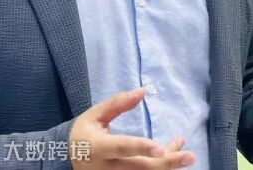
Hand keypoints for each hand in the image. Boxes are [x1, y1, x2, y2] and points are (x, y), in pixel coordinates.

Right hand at [70, 89, 195, 169]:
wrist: (63, 158)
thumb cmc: (82, 133)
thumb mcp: (94, 115)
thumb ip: (117, 103)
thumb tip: (143, 91)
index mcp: (99, 148)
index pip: (123, 148)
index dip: (141, 148)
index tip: (160, 148)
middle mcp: (107, 167)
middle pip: (139, 168)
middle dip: (166, 163)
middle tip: (189, 156)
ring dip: (167, 165)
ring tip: (186, 154)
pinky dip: (158, 168)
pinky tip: (171, 155)